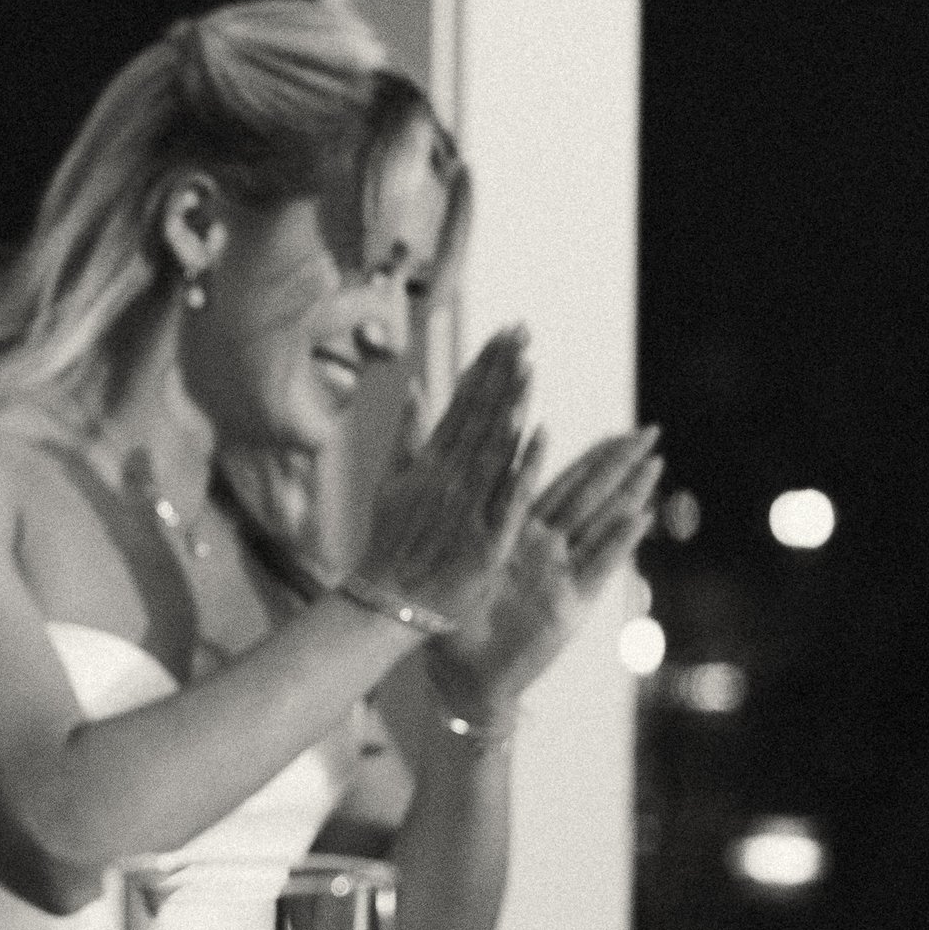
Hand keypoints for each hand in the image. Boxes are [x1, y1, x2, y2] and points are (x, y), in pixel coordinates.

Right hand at [356, 326, 540, 632]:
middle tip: (522, 332)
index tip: (506, 333)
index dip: (486, 365)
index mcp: (431, 460)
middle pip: (481, 414)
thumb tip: (417, 387)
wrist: (390, 597)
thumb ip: (408, 433)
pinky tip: (537, 434)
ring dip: (511, 405)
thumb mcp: (392, 481)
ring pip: (495, 446)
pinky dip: (522, 466)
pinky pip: (508, 496)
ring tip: (528, 366)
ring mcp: (468, 503)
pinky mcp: (485, 536)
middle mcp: (450, 475)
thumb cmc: (392, 541)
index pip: (464, 401)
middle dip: (502, 371)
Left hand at [429, 427, 663, 718]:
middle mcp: (547, 549)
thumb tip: (442, 481)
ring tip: (655, 463)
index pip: (557, 483)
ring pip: (602, 524)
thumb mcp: (454, 567)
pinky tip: (641, 516)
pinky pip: (598, 567)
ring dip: (629, 493)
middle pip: (590, 495)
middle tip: (650, 431)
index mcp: (518, 533)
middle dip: (620, 464)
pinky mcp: (570, 605)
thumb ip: (459, 525)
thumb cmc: (456, 624)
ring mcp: (562, 575)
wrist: (467, 676)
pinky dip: (618, 541)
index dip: (585, 456)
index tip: (611, 426)